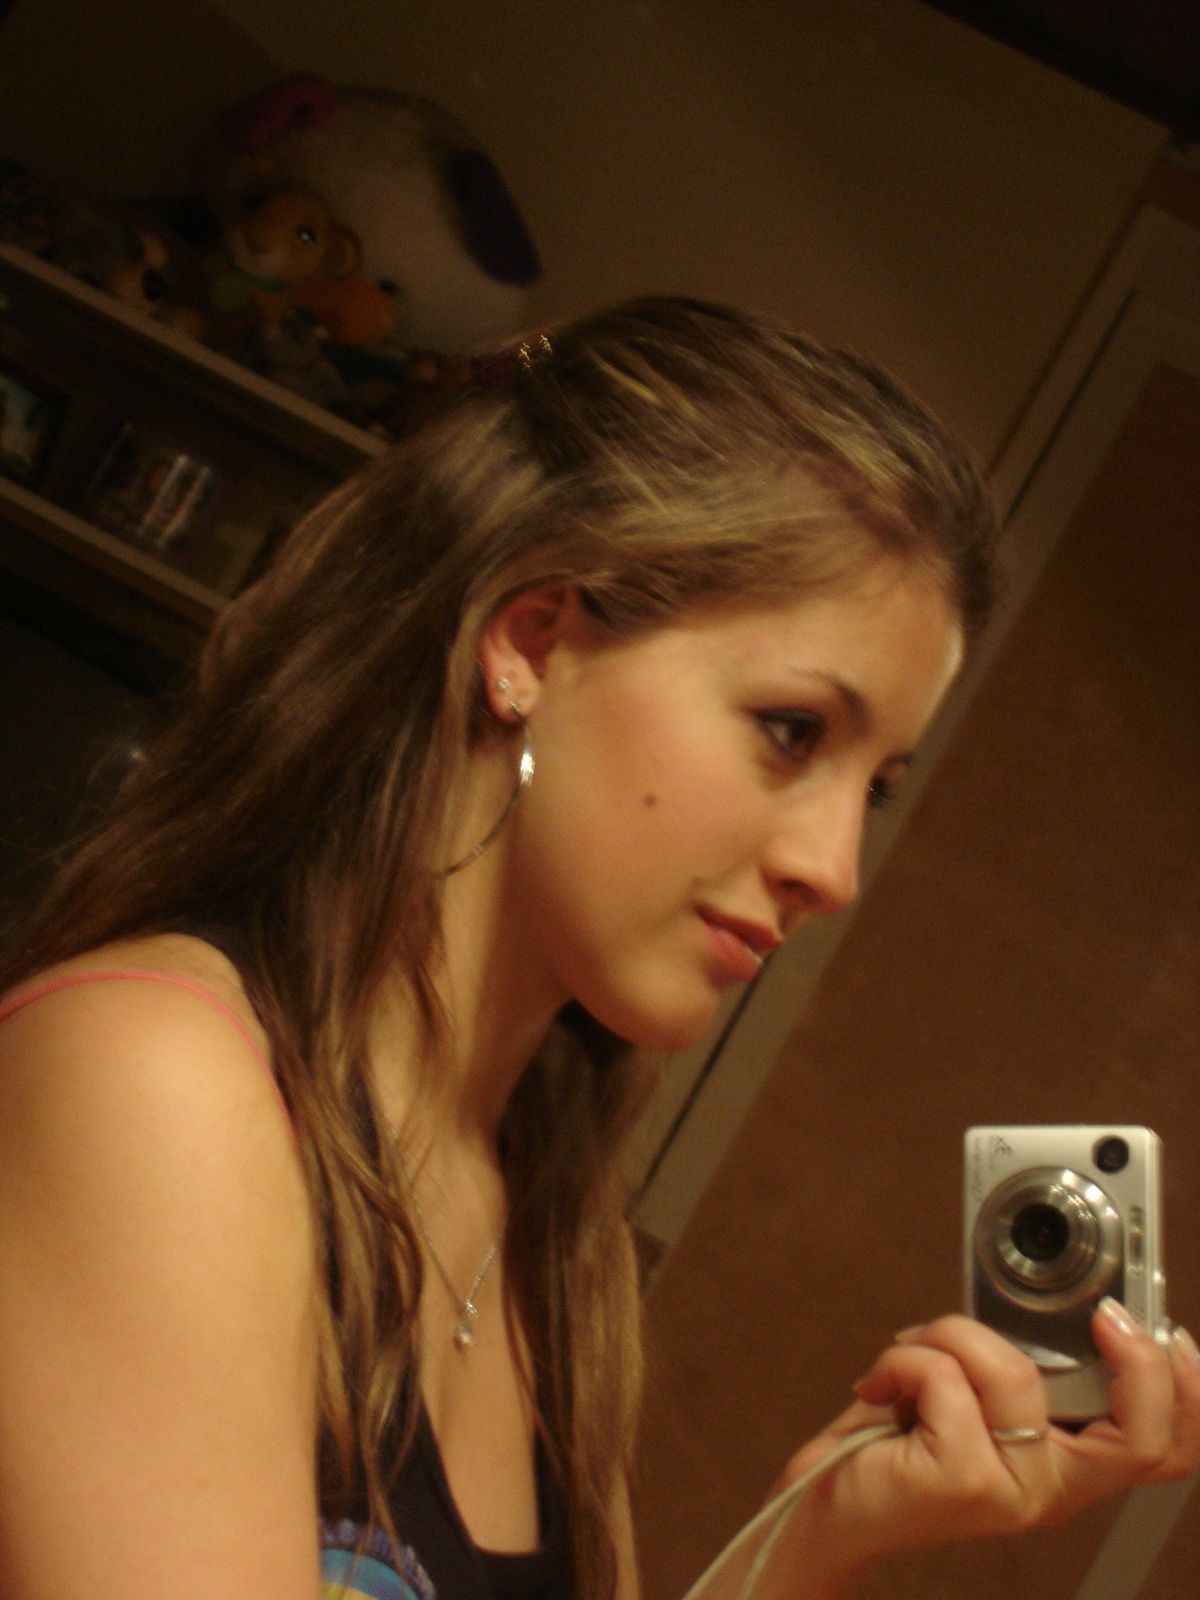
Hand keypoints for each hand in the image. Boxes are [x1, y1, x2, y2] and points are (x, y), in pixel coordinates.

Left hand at [768, 1304, 1199, 1587]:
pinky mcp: (963, 1480)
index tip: (1166, 1330)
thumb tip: (1048, 1305)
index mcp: (1064, 1463)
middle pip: (1142, 1438)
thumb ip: (1019, 1368)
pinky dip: (904, 1357)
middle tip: (1104, 1317)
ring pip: (1014, 1371)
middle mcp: (1051, 1488)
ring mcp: (1012, 1491)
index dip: (1185, 1392)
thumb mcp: (972, 1397)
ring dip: (949, 1334)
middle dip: (1140, 1363)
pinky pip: (945, 1377)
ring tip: (910, 1354)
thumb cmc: (894, 1440)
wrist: (824, 1507)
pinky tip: (879, 1383)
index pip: (1163, 1449)